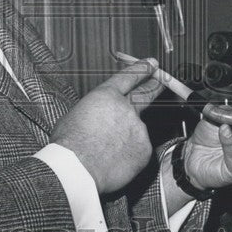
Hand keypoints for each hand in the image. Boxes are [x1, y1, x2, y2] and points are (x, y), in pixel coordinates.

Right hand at [50, 58, 163, 193]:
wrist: (77, 168)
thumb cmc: (70, 144)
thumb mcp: (77, 114)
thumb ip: (96, 110)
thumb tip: (100, 116)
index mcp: (106, 96)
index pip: (129, 77)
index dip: (142, 69)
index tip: (151, 64)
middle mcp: (126, 109)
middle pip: (146, 94)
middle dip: (155, 86)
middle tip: (162, 81)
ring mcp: (138, 128)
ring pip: (137, 130)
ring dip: (127, 137)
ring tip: (107, 151)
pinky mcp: (144, 149)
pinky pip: (139, 150)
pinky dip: (130, 155)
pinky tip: (114, 161)